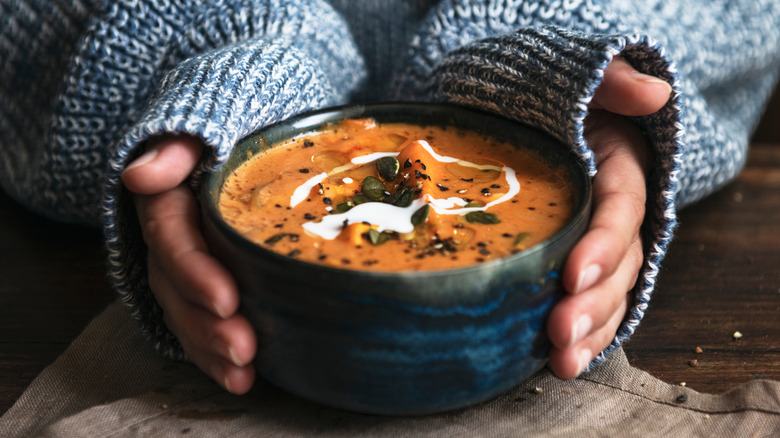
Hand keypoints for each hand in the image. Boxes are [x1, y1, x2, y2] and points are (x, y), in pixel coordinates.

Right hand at [122, 135, 256, 393]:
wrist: (239, 131)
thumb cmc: (229, 125)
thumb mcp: (205, 121)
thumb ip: (177, 147)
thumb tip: (141, 175)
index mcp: (166, 199)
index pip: (171, 238)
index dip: (194, 272)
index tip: (227, 299)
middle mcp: (168, 238)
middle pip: (175, 287)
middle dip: (206, 324)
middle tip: (243, 348)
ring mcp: (182, 264)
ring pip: (184, 312)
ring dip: (210, 349)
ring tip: (243, 374)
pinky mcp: (201, 283)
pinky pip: (199, 322)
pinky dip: (214, 353)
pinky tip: (241, 378)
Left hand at [546, 56, 671, 377]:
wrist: (538, 121)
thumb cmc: (558, 102)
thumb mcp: (583, 81)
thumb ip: (611, 81)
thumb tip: (654, 94)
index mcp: (620, 171)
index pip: (618, 212)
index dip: (602, 245)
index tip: (572, 275)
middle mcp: (617, 215)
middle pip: (618, 266)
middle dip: (592, 303)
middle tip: (559, 334)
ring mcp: (600, 245)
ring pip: (609, 294)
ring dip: (588, 331)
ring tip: (560, 363)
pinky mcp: (579, 264)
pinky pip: (590, 302)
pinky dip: (582, 334)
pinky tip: (559, 363)